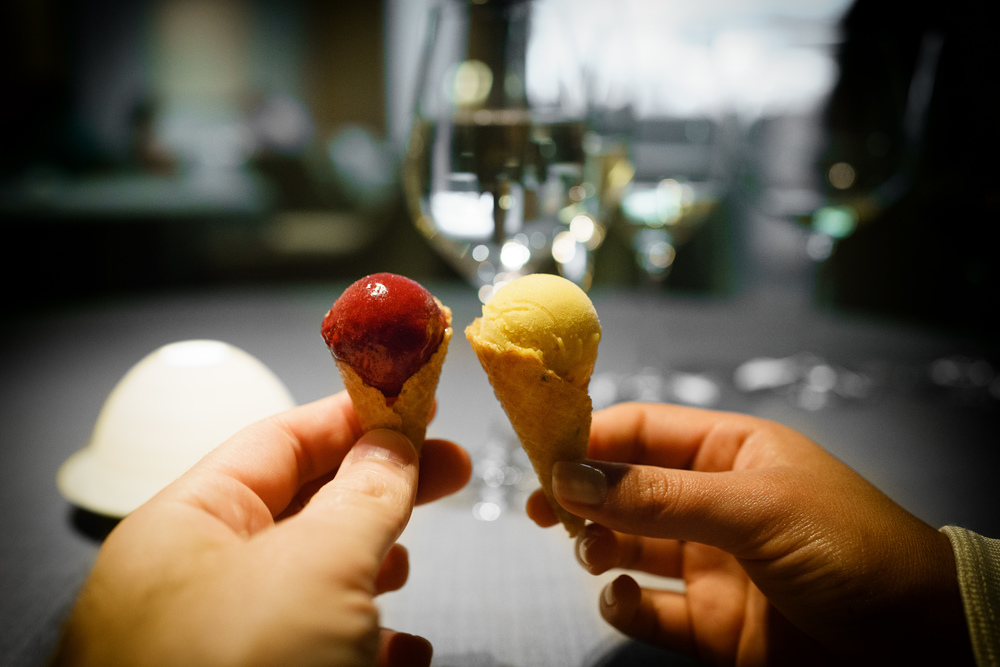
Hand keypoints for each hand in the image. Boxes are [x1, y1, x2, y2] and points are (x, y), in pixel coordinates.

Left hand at [54, 392, 470, 666]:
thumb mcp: (318, 567)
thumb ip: (363, 495)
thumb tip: (395, 443)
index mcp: (183, 528)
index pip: (276, 441)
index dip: (354, 416)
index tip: (420, 404)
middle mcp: (190, 582)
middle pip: (297, 508)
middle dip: (377, 490)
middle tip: (448, 470)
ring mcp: (217, 644)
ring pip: (306, 581)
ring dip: (369, 565)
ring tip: (411, 560)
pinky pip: (312, 648)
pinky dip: (364, 640)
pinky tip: (404, 652)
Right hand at [528, 402, 971, 664]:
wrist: (920, 644)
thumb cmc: (849, 549)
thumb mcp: (753, 507)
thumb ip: (658, 495)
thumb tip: (570, 476)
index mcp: (730, 453)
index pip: (642, 432)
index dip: (589, 438)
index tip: (539, 453)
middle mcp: (714, 504)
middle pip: (626, 489)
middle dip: (582, 496)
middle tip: (542, 509)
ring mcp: (713, 565)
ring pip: (632, 547)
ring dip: (599, 545)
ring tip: (591, 552)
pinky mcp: (714, 625)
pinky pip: (652, 609)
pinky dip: (626, 605)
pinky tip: (623, 599)